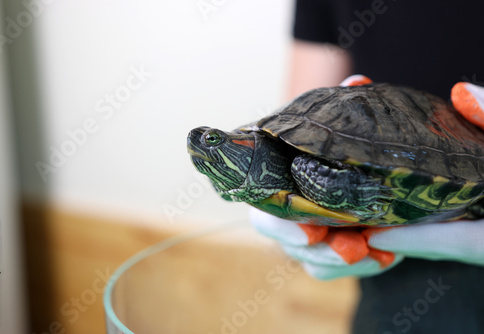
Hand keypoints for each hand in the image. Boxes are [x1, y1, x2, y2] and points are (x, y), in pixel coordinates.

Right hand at [250, 78, 483, 280]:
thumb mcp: (345, 122)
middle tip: (349, 248)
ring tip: (376, 253)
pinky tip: (388, 257)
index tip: (310, 230)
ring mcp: (308, 232)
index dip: (281, 223)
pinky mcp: (330, 249)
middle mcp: (287, 209)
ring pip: (312, 260)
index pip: (264, 205)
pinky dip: (363, 265)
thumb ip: (348, 105)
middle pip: (286, 241)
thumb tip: (358, 84)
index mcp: (278, 178)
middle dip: (315, 248)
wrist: (362, 166)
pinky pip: (335, 267)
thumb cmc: (341, 142)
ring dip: (341, 261)